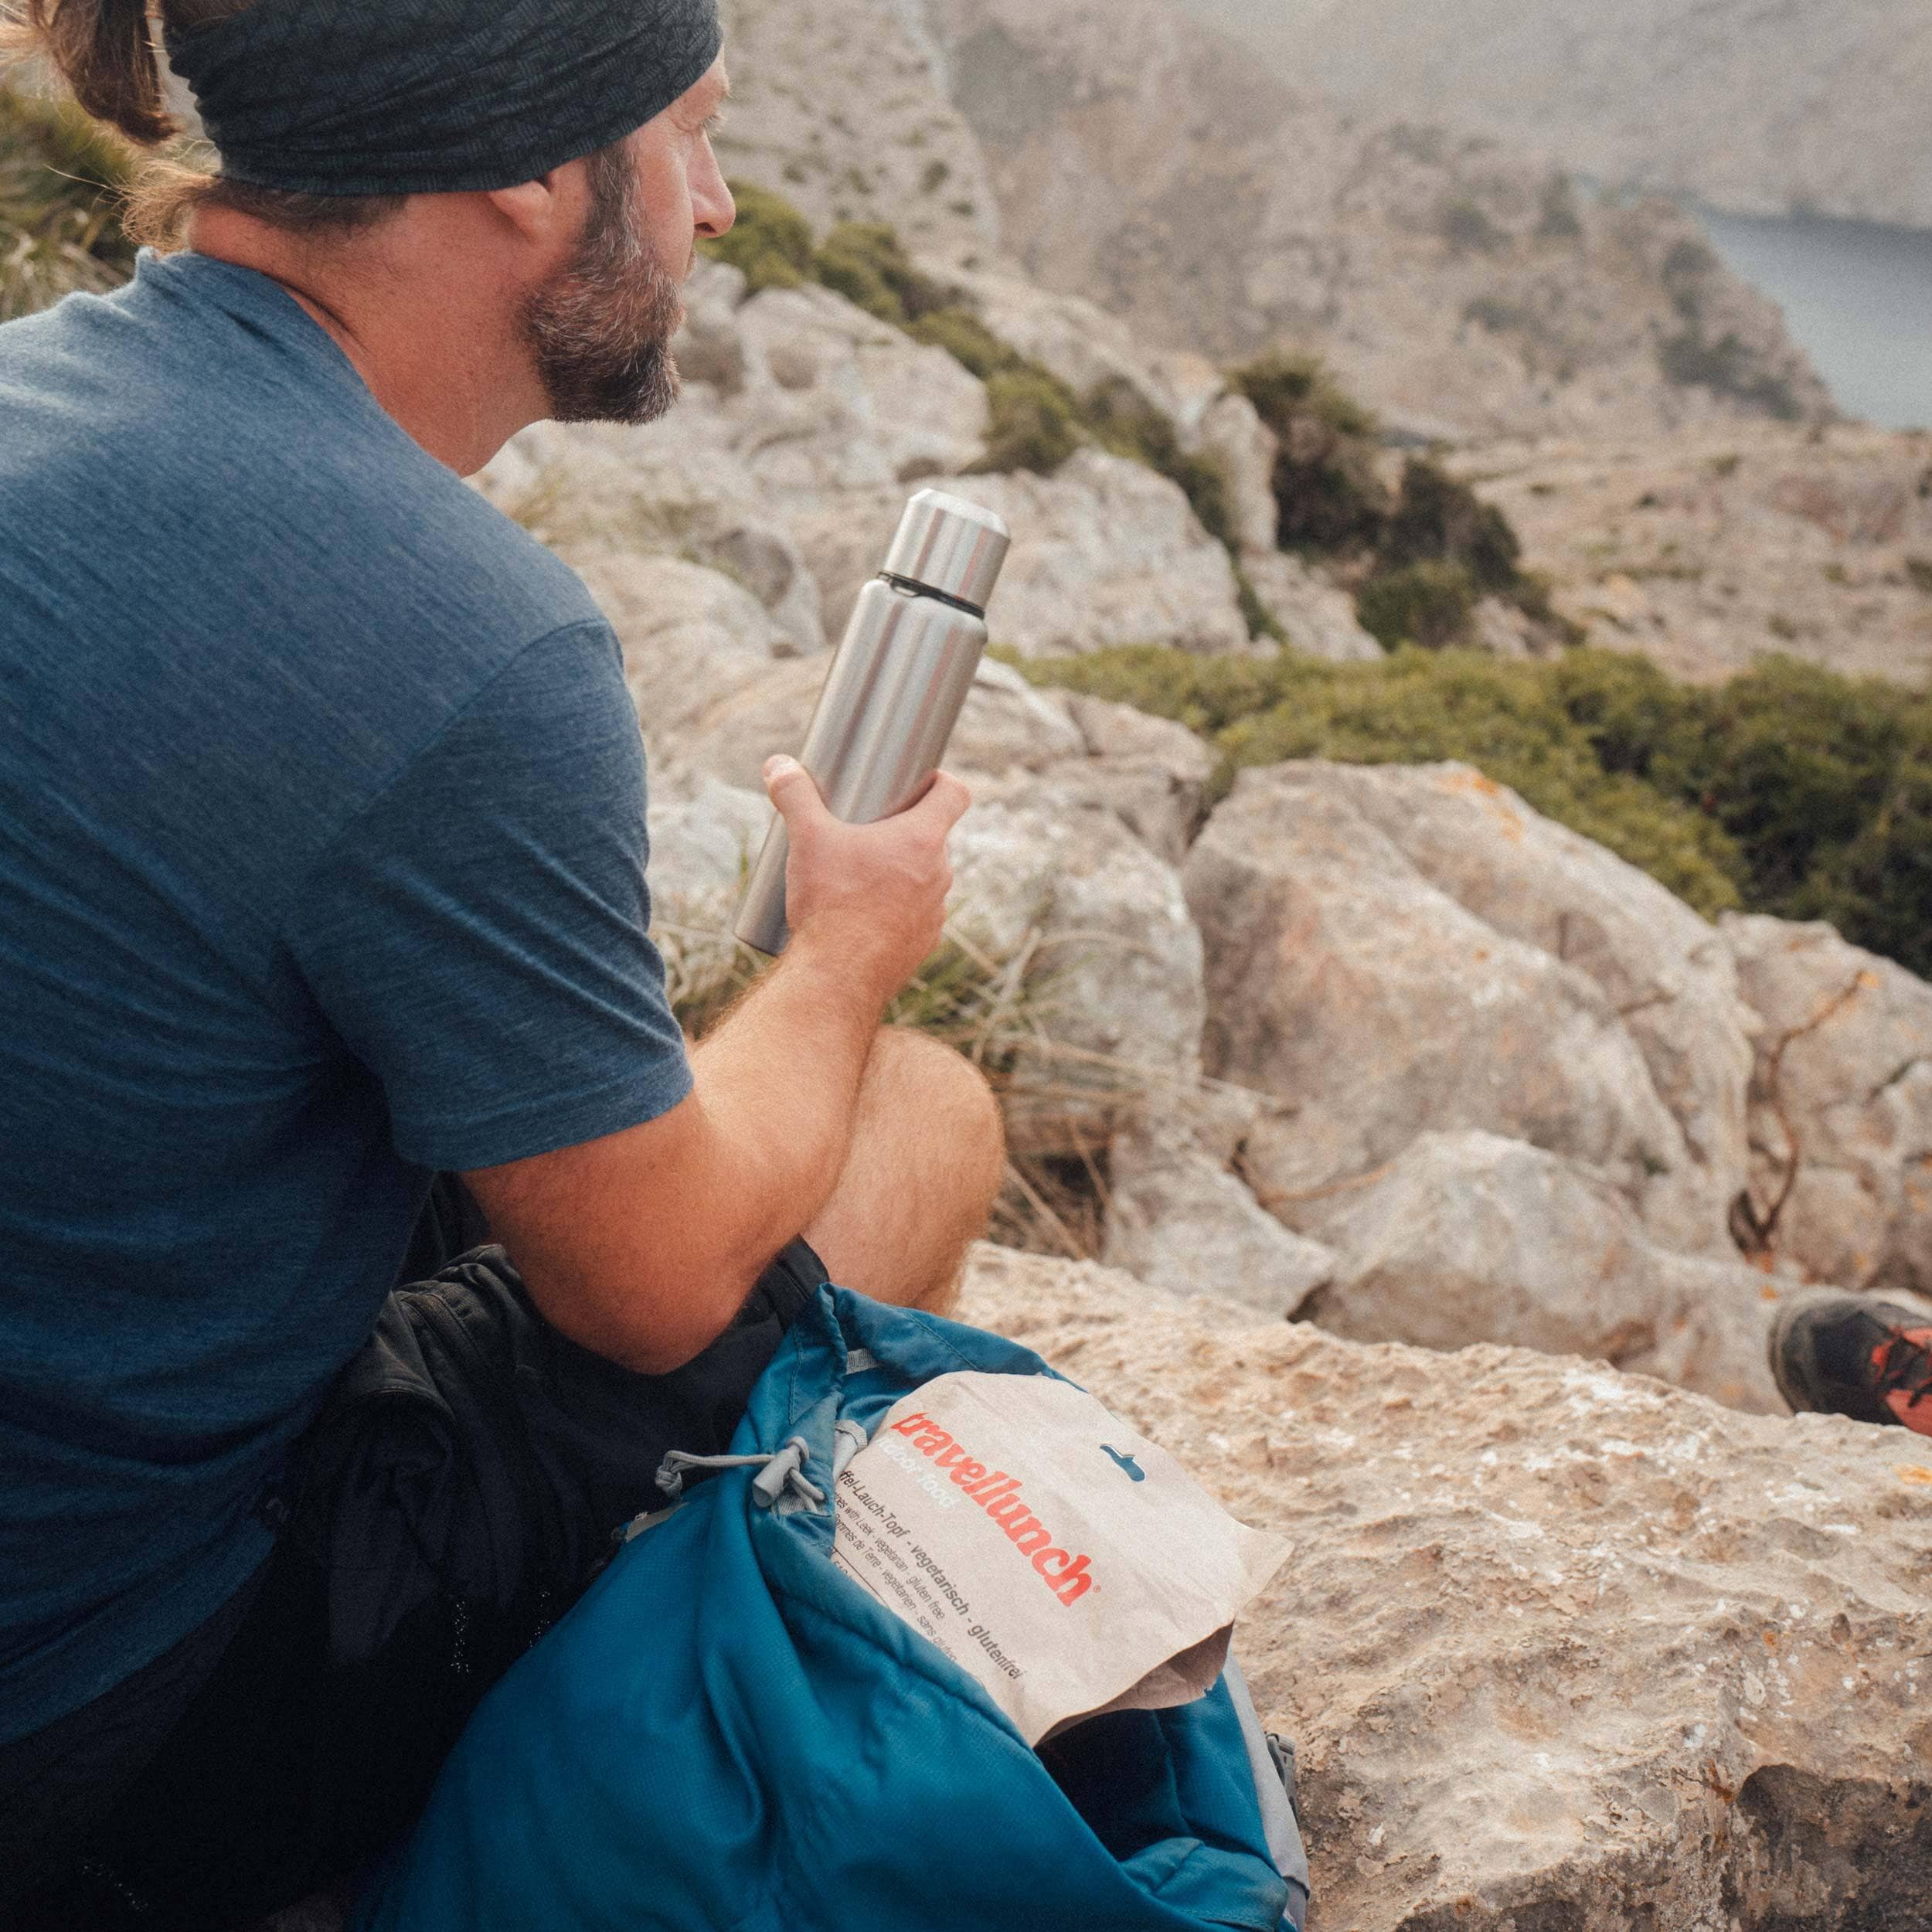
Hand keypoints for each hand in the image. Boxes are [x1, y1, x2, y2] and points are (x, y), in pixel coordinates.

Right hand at [763, 755, 969, 1000]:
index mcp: (922, 839)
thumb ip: (794, 796)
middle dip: (906, 828)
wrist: (838, 977)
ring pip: (926, 879)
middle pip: (935, 837)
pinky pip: (916, 915)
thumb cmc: (830, 901)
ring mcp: (935, 912)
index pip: (954, 794)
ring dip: (903, 871)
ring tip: (864, 872)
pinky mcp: (923, 944)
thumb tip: (777, 764)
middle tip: (869, 827)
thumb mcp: (807, 839)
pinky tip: (869, 913)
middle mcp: (939, 874)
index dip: (941, 781)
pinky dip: (897, 909)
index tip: (918, 781)